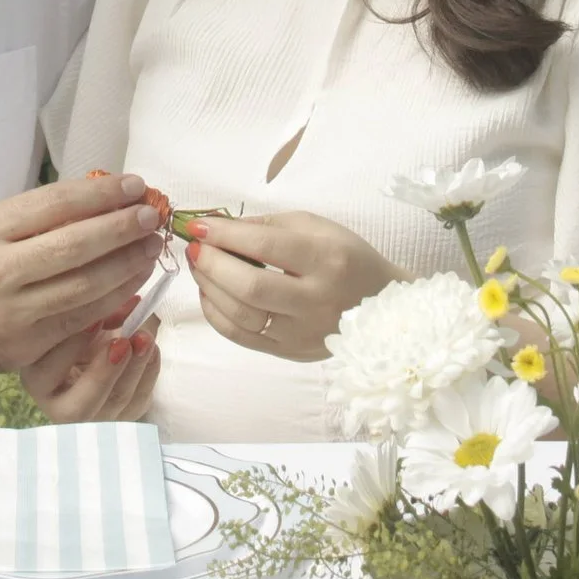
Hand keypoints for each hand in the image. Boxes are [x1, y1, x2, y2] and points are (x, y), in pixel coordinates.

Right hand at [0, 172, 163, 373]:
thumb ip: (37, 213)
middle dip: (121, 228)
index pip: (55, 205)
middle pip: (74, 245)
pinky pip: (82, 317)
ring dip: (127, 264)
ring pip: (84, 285)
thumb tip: (102, 194)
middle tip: (152, 216)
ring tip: (152, 246)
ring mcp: (13, 312)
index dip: (101, 194)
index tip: (135, 186)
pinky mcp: (27, 345)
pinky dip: (115, 298)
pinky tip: (135, 280)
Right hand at [20, 306, 160, 422]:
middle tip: (122, 342)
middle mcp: (60, 407)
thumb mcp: (81, 322)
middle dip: (103, 374)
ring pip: (114, 403)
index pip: (45, 372)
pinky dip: (149, 373)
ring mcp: (95, 418)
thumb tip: (118, 305)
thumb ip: (92, 314)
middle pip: (78, 406)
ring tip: (144, 338)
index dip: (70, 347)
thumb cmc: (82, 332)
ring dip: (134, 368)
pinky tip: (152, 349)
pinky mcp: (123, 417)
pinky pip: (138, 402)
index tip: (94, 320)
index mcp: (37, 379)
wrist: (101, 350)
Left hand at [183, 212, 399, 360]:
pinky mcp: (292, 353)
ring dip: (209, 288)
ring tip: (200, 268)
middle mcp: (317, 300)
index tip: (198, 225)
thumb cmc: (348, 258)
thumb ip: (269, 226)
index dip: (225, 235)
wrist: (382, 309)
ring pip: (242, 316)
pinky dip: (217, 314)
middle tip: (196, 248)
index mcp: (328, 260)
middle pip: (250, 286)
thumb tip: (220, 227)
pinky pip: (242, 338)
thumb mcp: (318, 227)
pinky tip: (210, 294)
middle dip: (212, 264)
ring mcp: (304, 332)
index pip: (266, 246)